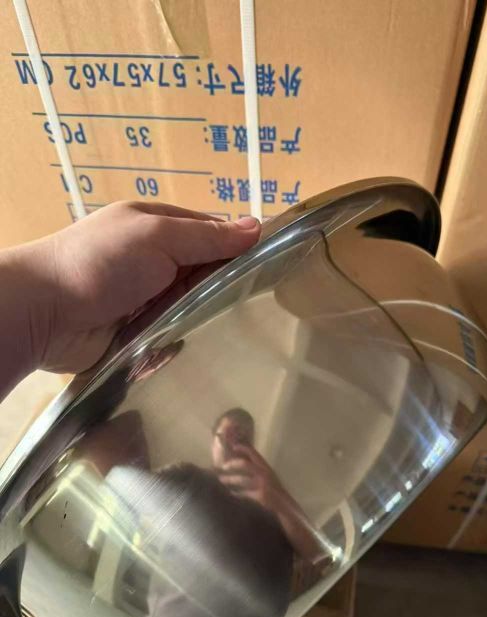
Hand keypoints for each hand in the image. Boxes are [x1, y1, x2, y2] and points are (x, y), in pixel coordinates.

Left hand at [0, 202, 259, 380]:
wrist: (44, 314)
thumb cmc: (101, 263)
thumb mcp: (157, 237)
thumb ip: (206, 236)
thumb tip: (258, 226)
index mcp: (160, 229)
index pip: (214, 235)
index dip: (241, 249)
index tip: (275, 269)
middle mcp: (157, 263)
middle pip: (207, 275)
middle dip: (226, 290)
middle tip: (263, 309)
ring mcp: (149, 300)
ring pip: (195, 309)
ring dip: (207, 319)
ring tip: (244, 336)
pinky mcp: (142, 334)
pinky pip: (177, 337)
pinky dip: (187, 342)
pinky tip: (211, 353)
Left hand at [218, 444, 285, 510]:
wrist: (285, 505)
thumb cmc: (275, 490)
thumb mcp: (269, 476)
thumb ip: (258, 469)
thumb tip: (241, 463)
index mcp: (266, 467)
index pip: (253, 453)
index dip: (242, 448)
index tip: (233, 447)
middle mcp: (264, 473)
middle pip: (245, 464)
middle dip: (232, 464)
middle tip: (223, 466)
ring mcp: (262, 484)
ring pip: (242, 479)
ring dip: (230, 479)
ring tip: (222, 480)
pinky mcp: (261, 496)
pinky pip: (244, 493)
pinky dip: (236, 493)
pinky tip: (231, 493)